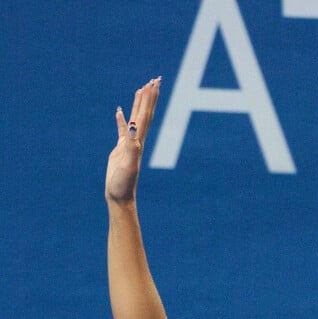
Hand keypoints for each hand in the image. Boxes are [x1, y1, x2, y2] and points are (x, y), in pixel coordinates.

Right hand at [105, 77, 160, 204]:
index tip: (154, 82)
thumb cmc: (124, 183)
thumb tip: (133, 127)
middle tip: (155, 79)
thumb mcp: (128, 164)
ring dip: (138, 103)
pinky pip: (121, 129)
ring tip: (141, 88)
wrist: (120, 197)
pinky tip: (120, 110)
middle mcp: (136, 140)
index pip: (145, 114)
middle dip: (149, 96)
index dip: (149, 98)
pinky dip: (121, 119)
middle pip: (144, 113)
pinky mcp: (120, 149)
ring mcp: (129, 144)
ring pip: (135, 118)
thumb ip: (131, 145)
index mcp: (138, 140)